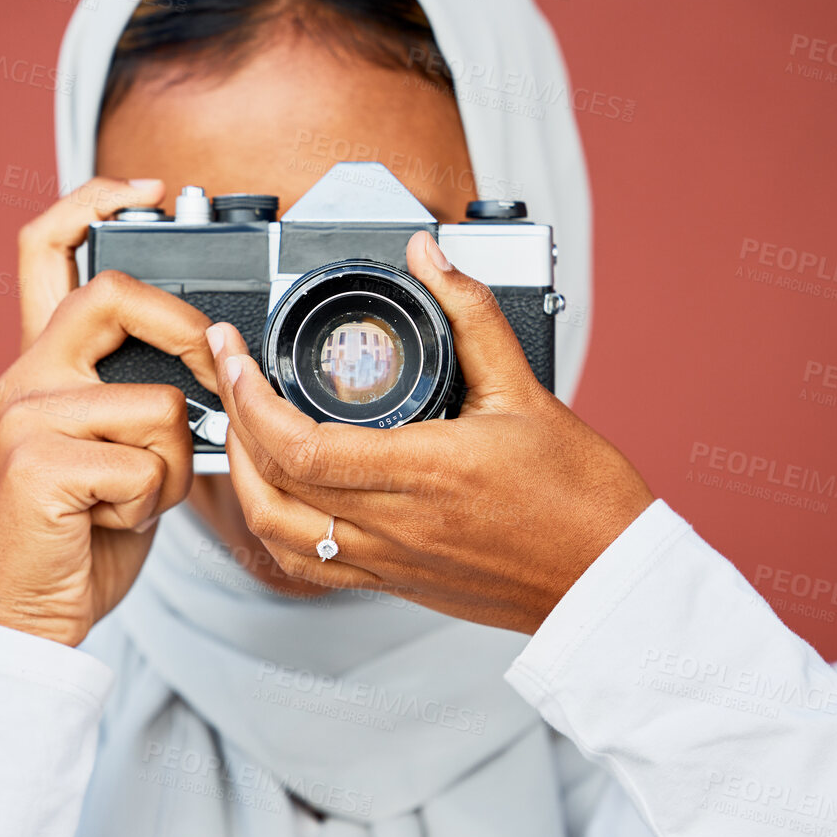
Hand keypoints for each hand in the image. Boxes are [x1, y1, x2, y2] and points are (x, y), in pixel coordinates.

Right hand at [0, 177, 219, 646]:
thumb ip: (141, 393)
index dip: (94, 200)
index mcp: (39, 364)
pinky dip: (153, 502)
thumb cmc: (82, 534)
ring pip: (158, 401)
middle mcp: (22, 377)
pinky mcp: (38, 464)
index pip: (44, 247)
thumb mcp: (116, 449)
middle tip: (208, 386)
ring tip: (133, 499)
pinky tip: (113, 522)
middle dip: (186, 334)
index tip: (150, 190)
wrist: (30, 617)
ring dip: (173, 463)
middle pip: (115, 296)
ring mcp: (24, 417)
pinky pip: (147, 461)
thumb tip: (214, 359)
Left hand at [205, 231, 653, 634]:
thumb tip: (431, 254)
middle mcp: (396, 523)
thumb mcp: (527, 387)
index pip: (299, 443)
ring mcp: (389, 560)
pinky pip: (308, 564)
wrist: (607, 577)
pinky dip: (275, 525)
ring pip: (277, 530)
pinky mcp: (393, 582)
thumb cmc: (581, 495)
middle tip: (229, 371)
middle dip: (234, 421)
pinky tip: (276, 489)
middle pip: (272, 483)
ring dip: (244, 478)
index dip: (249, 397)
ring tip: (244, 428)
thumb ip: (471, 313)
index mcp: (425, 470)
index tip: (235, 353)